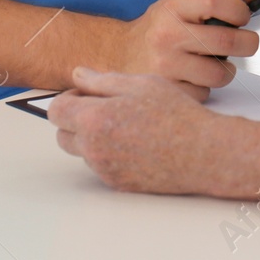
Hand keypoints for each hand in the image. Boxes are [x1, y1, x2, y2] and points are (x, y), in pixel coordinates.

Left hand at [50, 68, 220, 194]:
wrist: (203, 153)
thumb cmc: (177, 115)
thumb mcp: (141, 84)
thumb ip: (102, 80)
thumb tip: (77, 76)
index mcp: (95, 119)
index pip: (56, 111)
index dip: (69, 99)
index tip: (86, 94)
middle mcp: (94, 149)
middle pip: (62, 135)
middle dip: (75, 121)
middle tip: (105, 108)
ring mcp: (105, 169)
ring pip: (82, 152)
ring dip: (93, 138)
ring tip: (127, 125)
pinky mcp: (117, 183)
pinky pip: (101, 166)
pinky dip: (110, 154)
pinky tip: (136, 143)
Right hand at [117, 0, 259, 99]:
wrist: (118, 53)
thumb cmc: (158, 28)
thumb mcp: (183, 4)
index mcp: (174, 6)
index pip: (216, 1)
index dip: (239, 10)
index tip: (242, 17)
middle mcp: (168, 34)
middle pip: (227, 41)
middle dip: (247, 43)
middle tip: (243, 43)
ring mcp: (165, 65)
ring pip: (220, 72)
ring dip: (225, 70)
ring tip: (213, 62)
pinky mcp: (166, 90)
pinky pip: (204, 93)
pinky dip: (205, 88)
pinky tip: (193, 77)